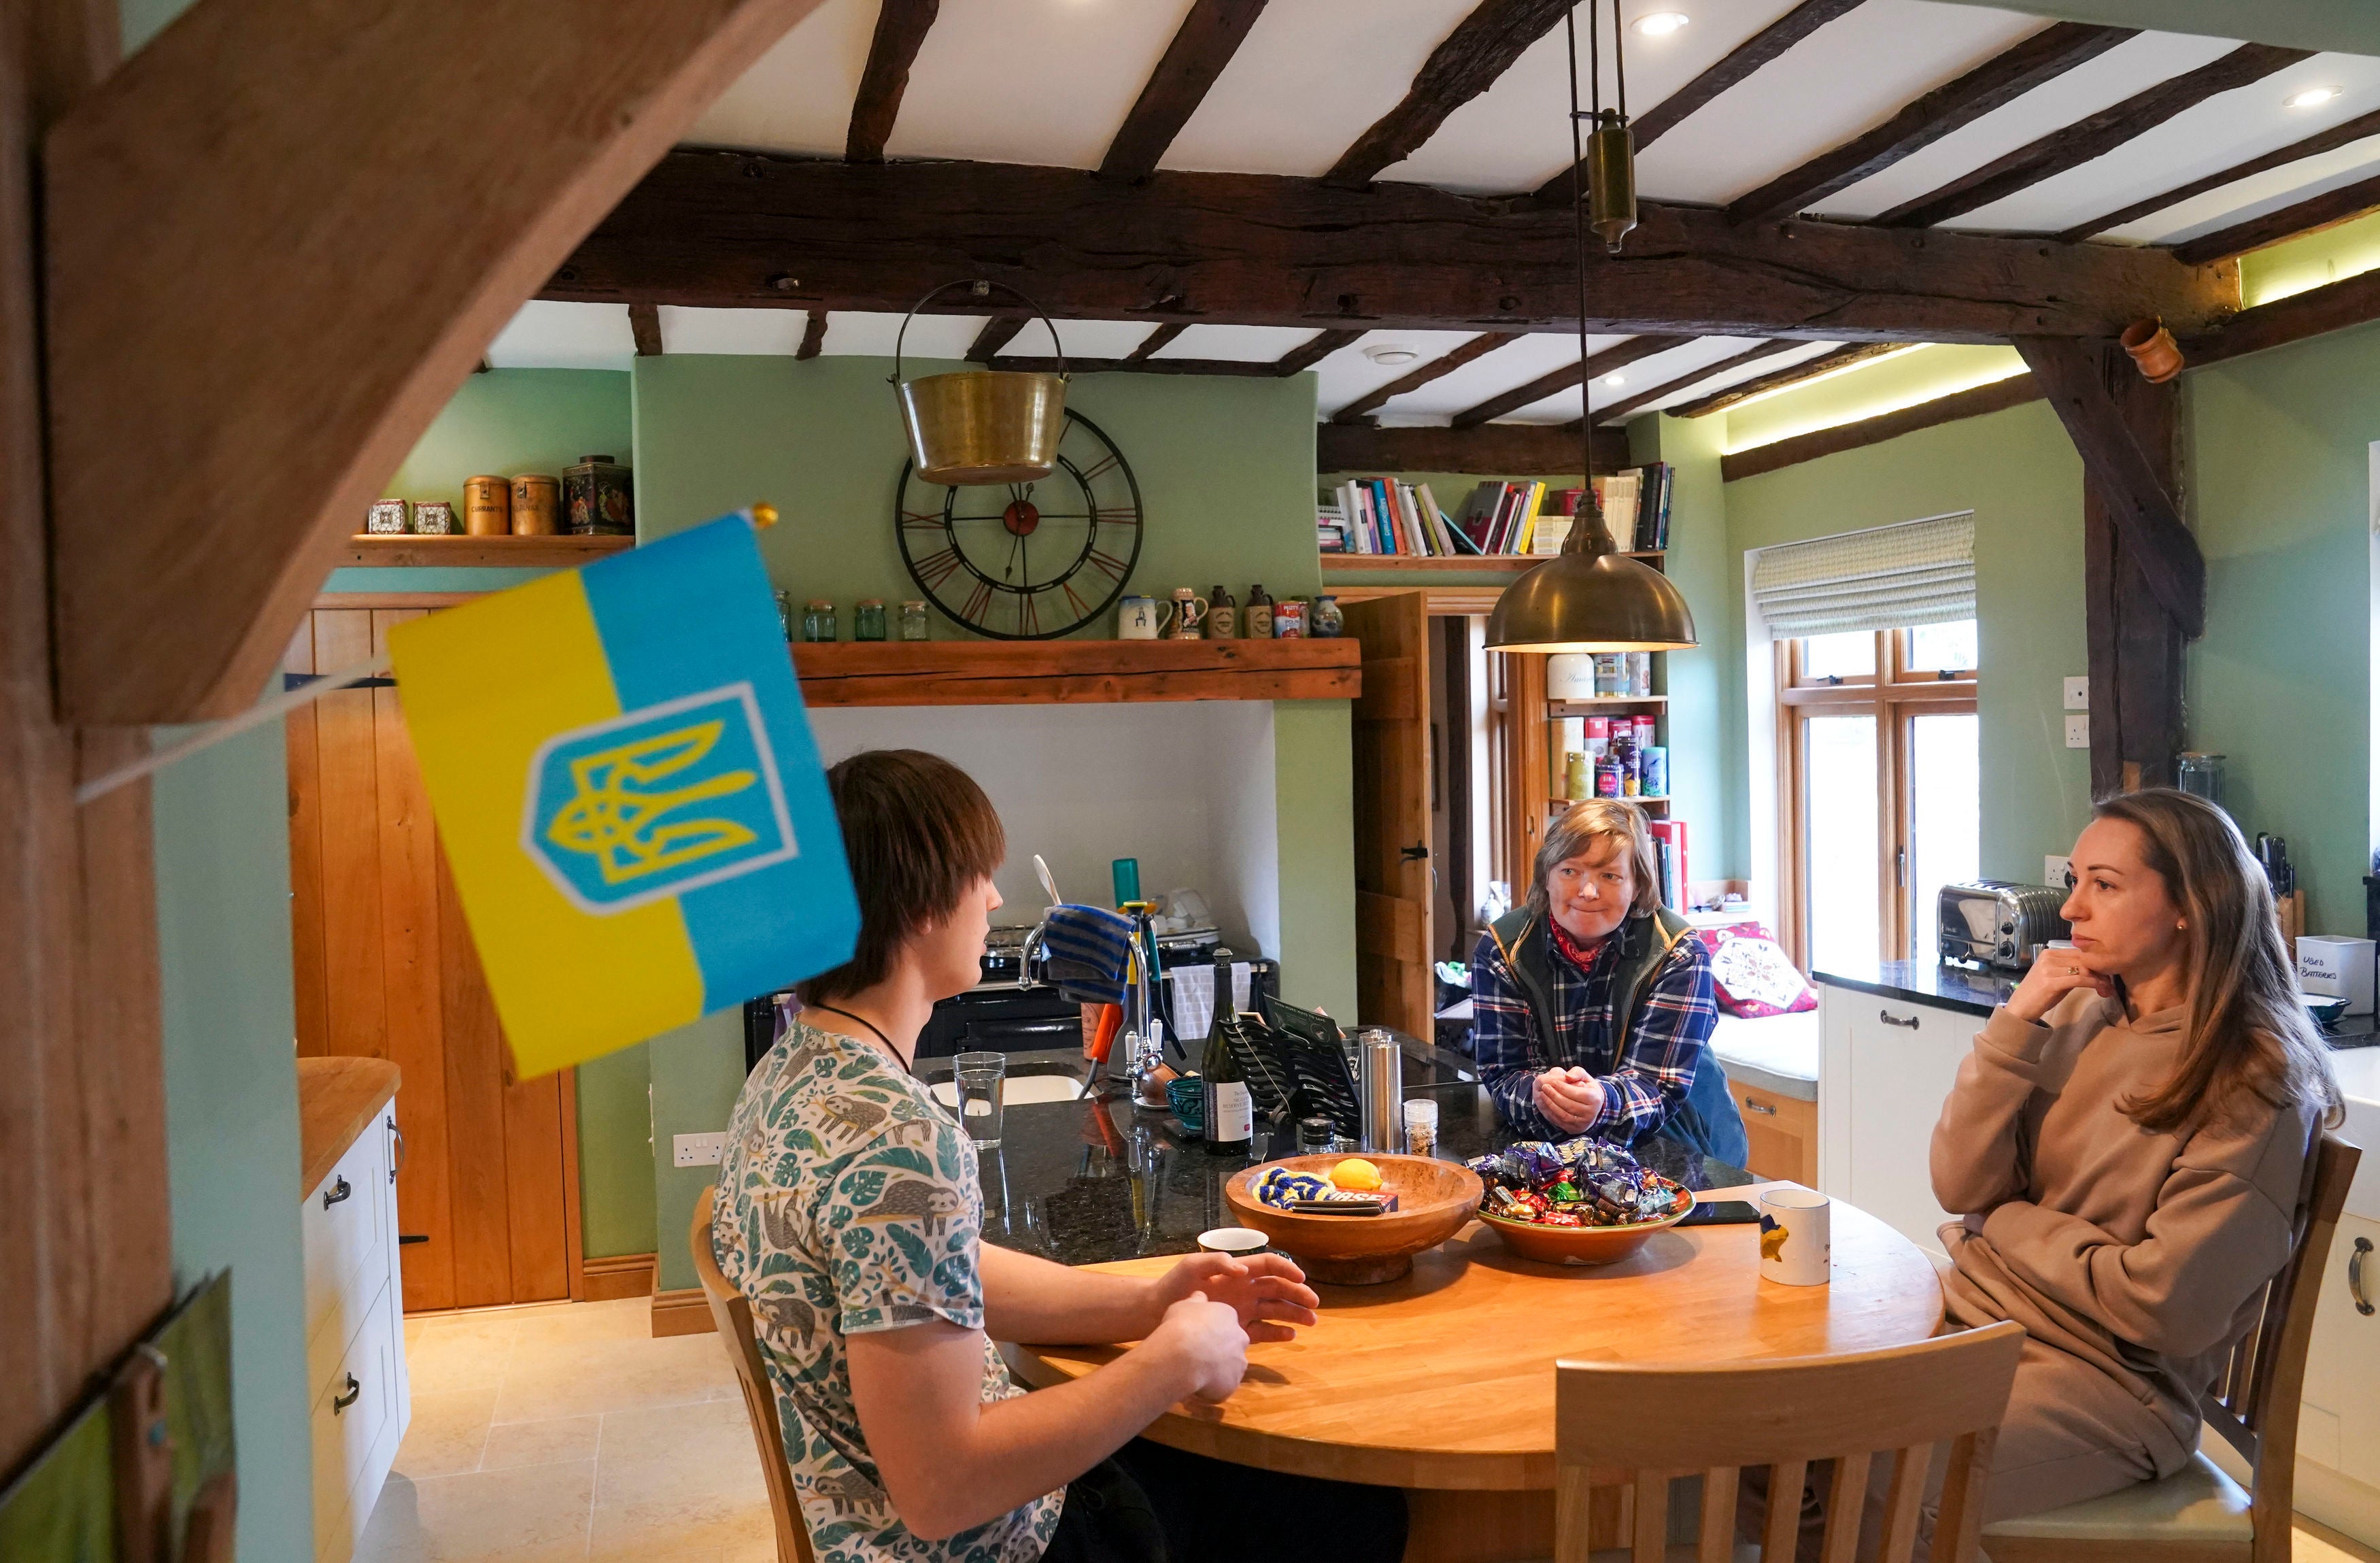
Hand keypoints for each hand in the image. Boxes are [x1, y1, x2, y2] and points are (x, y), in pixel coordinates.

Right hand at [1147, 1293, 1248, 1401]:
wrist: (1183, 1355)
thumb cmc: (1181, 1325)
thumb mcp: (1183, 1305)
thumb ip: (1195, 1302)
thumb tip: (1200, 1296)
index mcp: (1229, 1315)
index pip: (1225, 1322)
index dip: (1211, 1330)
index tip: (1197, 1335)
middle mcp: (1240, 1338)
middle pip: (1233, 1345)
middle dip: (1219, 1350)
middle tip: (1197, 1355)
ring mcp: (1239, 1363)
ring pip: (1230, 1368)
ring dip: (1217, 1370)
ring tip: (1194, 1373)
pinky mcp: (1233, 1385)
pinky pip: (1223, 1387)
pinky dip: (1212, 1389)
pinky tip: (1195, 1386)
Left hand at [1148, 1253, 1317, 1342]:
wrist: (1155, 1313)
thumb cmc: (1173, 1286)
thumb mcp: (1190, 1267)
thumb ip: (1215, 1262)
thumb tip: (1242, 1269)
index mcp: (1236, 1271)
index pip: (1268, 1266)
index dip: (1286, 1269)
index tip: (1301, 1278)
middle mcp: (1243, 1289)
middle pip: (1277, 1289)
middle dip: (1298, 1295)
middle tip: (1315, 1305)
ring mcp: (1241, 1310)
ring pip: (1275, 1310)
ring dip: (1294, 1314)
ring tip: (1311, 1322)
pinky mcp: (1236, 1330)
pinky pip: (1262, 1331)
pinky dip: (1277, 1333)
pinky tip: (1291, 1336)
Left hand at [1532, 1067, 1603, 1133]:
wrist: (1592, 1106)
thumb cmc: (1586, 1088)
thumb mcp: (1585, 1077)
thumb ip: (1577, 1072)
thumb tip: (1567, 1077)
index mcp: (1595, 1099)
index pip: (1577, 1093)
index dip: (1563, 1087)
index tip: (1553, 1081)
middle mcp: (1591, 1113)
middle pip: (1569, 1105)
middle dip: (1555, 1095)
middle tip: (1545, 1087)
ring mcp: (1583, 1123)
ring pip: (1564, 1115)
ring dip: (1551, 1104)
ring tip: (1543, 1094)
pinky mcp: (1575, 1129)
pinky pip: (1561, 1122)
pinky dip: (1551, 1113)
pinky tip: (1546, 1104)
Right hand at [2005, 949, 2110, 1024]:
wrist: (2020, 1008)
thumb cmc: (2039, 995)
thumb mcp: (2055, 978)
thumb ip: (2071, 971)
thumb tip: (2094, 970)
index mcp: (2049, 953)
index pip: (2079, 953)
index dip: (2095, 963)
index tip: (2106, 975)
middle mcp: (2048, 958)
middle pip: (2083, 960)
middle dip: (2100, 971)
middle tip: (2110, 984)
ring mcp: (2048, 969)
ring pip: (2083, 969)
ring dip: (2099, 979)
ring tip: (2107, 989)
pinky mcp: (2051, 982)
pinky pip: (2079, 979)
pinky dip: (2093, 983)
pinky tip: (2100, 989)